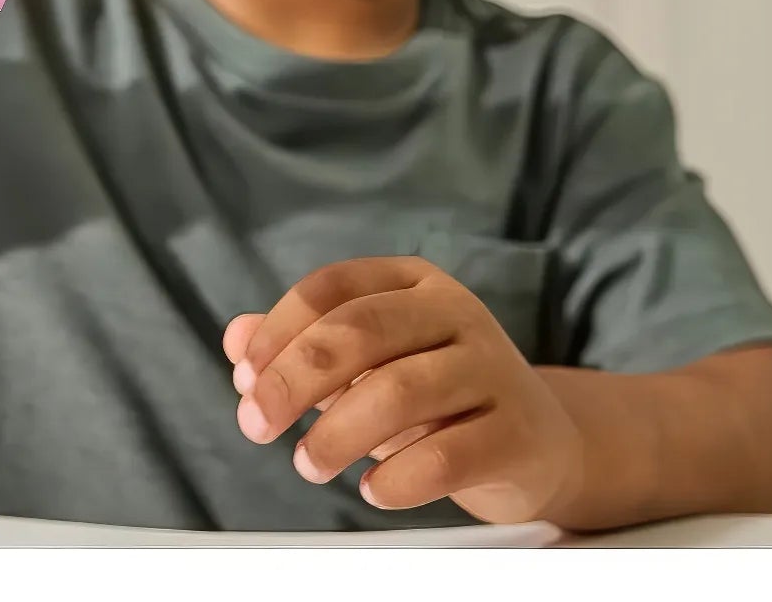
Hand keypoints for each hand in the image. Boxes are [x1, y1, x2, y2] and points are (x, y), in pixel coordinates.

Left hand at [223, 257, 584, 524]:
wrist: (537, 441)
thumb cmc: (431, 396)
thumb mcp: (366, 363)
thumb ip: (300, 348)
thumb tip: (234, 340)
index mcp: (412, 281)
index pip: (332, 287)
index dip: (280, 328)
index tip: (244, 378)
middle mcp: (455, 312)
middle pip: (361, 331)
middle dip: (296, 379)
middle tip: (256, 424)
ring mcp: (492, 368)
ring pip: (401, 390)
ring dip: (338, 432)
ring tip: (308, 464)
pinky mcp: (517, 432)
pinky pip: (449, 455)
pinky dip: (399, 477)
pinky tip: (372, 490)